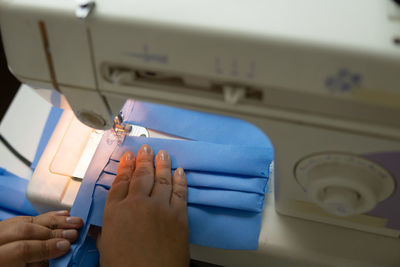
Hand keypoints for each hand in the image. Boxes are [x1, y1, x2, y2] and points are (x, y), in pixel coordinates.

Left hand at [0, 210, 82, 266]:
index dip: (46, 247)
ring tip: (73, 221)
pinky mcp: (3, 227)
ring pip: (24, 220)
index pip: (22, 250)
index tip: (66, 246)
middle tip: (73, 234)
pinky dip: (44, 217)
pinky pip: (23, 218)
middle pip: (24, 231)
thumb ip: (37, 265)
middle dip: (53, 232)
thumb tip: (59, 253)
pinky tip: (61, 215)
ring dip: (53, 220)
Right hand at [98, 144, 189, 266]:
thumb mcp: (106, 247)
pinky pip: (180, 191)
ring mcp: (160, 207)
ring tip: (162, 154)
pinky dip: (180, 179)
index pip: (120, 182)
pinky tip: (179, 172)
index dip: (124, 167)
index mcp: (116, 212)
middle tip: (146, 148)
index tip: (128, 156)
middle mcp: (137, 204)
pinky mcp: (178, 215)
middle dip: (143, 159)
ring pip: (161, 178)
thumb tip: (102, 225)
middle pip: (141, 175)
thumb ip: (105, 230)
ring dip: (162, 163)